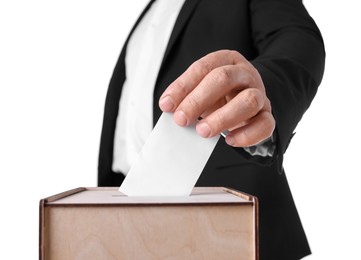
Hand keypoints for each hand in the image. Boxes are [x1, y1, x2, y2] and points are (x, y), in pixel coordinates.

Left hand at [159, 50, 274, 146]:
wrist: (248, 100)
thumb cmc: (220, 94)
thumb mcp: (201, 89)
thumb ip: (187, 96)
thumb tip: (169, 107)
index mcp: (226, 61)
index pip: (203, 68)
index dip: (183, 86)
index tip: (167, 105)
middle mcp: (244, 74)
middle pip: (224, 79)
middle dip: (198, 100)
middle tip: (181, 119)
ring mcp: (259, 94)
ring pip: (248, 101)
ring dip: (222, 118)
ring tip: (202, 131)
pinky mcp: (267, 115)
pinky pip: (265, 124)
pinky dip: (247, 135)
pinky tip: (229, 140)